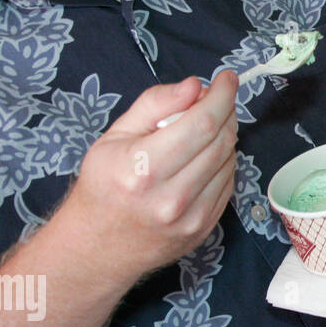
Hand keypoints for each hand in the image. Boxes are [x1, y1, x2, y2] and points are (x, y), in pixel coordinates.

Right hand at [58, 72, 238, 287]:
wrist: (96, 247)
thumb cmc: (103, 185)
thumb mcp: (115, 136)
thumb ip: (155, 104)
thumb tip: (194, 86)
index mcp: (144, 168)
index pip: (202, 123)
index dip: (221, 96)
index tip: (227, 79)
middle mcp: (171, 196)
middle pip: (221, 140)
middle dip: (225, 111)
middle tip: (215, 99)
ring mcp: (192, 217)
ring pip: (229, 160)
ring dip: (224, 137)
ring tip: (202, 131)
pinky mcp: (204, 228)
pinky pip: (228, 183)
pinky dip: (222, 163)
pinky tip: (202, 158)